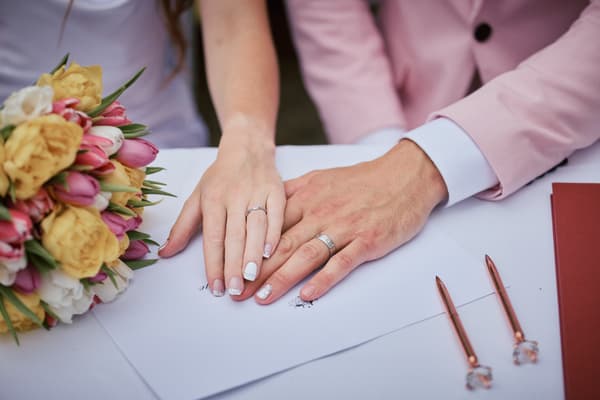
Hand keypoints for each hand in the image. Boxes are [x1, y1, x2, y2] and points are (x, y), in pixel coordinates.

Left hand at [158, 134, 284, 296]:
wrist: (247, 147)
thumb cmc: (221, 177)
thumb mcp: (197, 198)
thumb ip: (183, 227)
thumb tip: (164, 253)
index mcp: (213, 199)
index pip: (212, 237)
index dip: (213, 264)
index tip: (215, 287)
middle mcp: (235, 196)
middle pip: (234, 236)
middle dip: (234, 266)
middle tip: (235, 290)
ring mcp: (257, 192)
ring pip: (256, 227)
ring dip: (254, 254)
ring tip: (251, 278)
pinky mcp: (277, 190)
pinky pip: (277, 214)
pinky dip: (274, 233)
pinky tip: (270, 253)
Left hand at [236, 140, 447, 303]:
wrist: (404, 176)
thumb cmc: (361, 180)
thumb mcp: (321, 178)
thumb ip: (292, 192)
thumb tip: (264, 204)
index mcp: (306, 198)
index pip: (270, 227)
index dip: (247, 248)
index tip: (231, 267)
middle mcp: (320, 212)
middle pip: (282, 245)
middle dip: (257, 270)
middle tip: (237, 292)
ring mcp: (344, 227)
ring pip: (306, 255)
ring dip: (283, 278)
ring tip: (262, 297)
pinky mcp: (367, 240)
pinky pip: (342, 262)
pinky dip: (324, 280)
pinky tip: (308, 294)